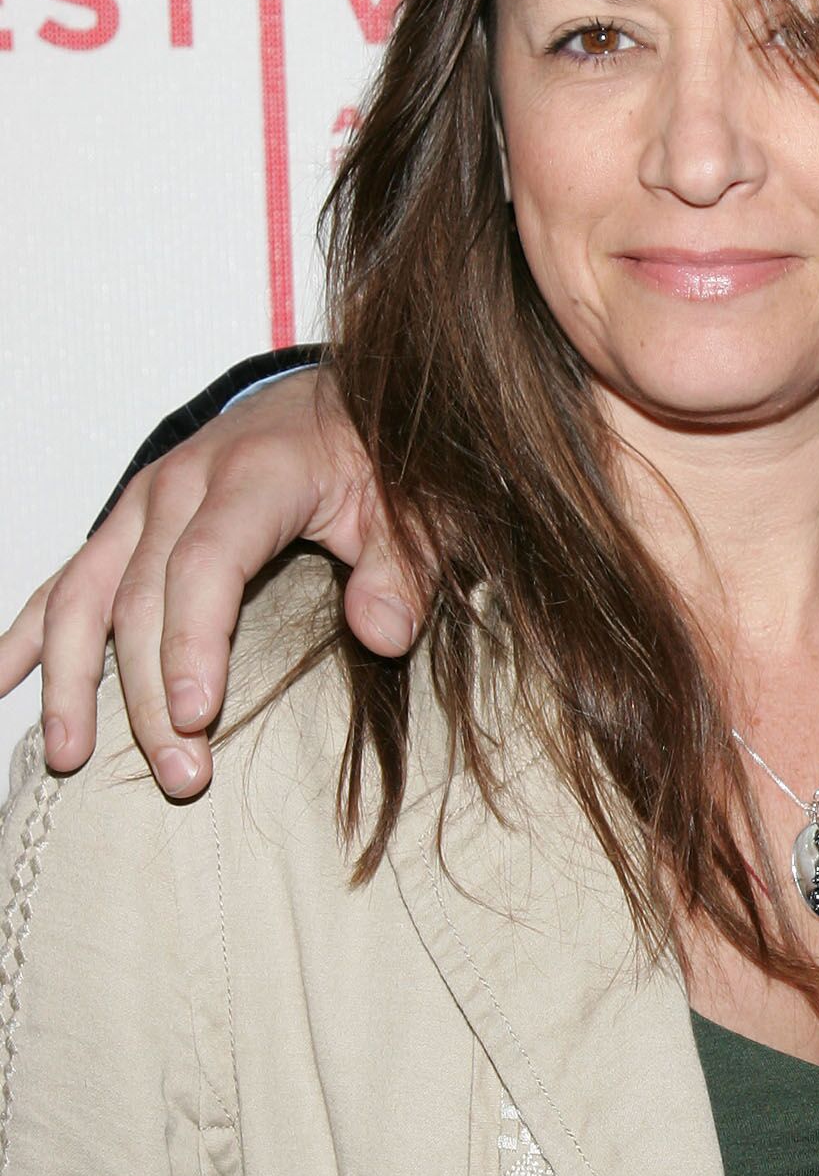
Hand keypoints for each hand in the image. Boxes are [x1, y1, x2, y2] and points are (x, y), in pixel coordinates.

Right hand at [0, 370, 421, 797]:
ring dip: (71, 677)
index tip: (196, 715)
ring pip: (84, 592)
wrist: (342, 399)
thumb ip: (404, 569)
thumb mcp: (419, 508)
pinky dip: (28, 631)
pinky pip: (64, 579)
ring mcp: (145, 502)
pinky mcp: (129, 522)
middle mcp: (183, 484)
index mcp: (254, 475)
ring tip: (68, 755)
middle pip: (142, 597)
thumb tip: (382, 633)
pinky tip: (0, 679)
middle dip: (151, 694)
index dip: (195, 641)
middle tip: (182, 776)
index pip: (206, 564)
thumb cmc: (383, 459)